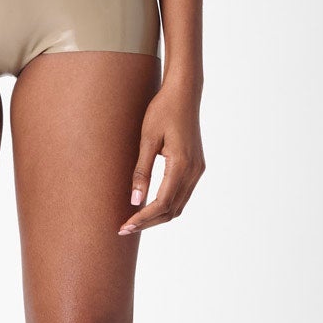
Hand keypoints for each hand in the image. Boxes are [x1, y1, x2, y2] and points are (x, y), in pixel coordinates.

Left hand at [118, 79, 205, 234]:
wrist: (184, 94)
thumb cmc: (162, 111)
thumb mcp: (147, 139)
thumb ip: (142, 171)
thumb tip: (135, 201)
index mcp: (181, 165)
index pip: (161, 203)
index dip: (142, 218)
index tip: (124, 226)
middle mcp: (194, 171)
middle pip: (171, 210)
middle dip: (148, 222)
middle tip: (124, 229)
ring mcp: (197, 170)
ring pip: (178, 206)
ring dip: (157, 216)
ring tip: (134, 221)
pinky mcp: (196, 167)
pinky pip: (182, 195)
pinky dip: (166, 206)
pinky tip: (149, 206)